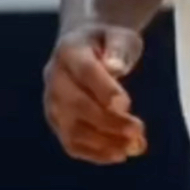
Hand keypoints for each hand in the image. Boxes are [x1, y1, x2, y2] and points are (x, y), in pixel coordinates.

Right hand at [42, 23, 147, 164]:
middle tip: (138, 130)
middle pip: (77, 105)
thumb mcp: (119, 35)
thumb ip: (118, 49)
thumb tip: (114, 68)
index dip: (104, 89)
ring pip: (72, 129)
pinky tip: (119, 154)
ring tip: (134, 147)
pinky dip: (95, 153)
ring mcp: (52, 103)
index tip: (127, 104)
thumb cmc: (107, 42)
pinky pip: (71, 143)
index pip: (84, 71)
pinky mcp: (57, 122)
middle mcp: (54, 78)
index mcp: (69, 50)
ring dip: (104, 143)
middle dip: (108, 122)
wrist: (83, 48)